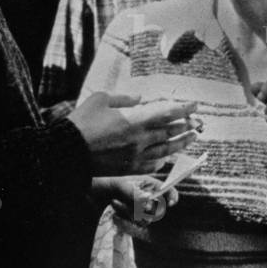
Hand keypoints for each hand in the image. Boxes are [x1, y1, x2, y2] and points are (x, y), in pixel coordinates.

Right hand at [67, 92, 197, 175]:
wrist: (68, 152)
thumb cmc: (82, 122)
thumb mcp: (101, 99)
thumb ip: (123, 98)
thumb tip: (140, 99)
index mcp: (135, 121)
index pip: (167, 114)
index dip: (184, 109)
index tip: (195, 105)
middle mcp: (140, 140)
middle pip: (171, 133)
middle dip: (186, 126)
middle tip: (198, 122)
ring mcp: (136, 156)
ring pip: (166, 150)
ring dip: (181, 144)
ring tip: (192, 138)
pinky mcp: (129, 168)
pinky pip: (152, 165)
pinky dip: (162, 160)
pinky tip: (167, 157)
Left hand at [92, 175, 178, 225]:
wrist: (94, 196)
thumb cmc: (109, 185)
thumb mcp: (121, 186)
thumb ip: (135, 194)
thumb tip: (148, 202)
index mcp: (149, 184)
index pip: (168, 190)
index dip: (172, 196)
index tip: (170, 203)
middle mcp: (148, 198)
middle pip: (157, 209)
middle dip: (141, 208)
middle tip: (128, 202)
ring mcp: (141, 210)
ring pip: (145, 220)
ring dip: (128, 213)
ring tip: (114, 203)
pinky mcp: (133, 220)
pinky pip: (135, 226)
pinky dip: (124, 220)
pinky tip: (114, 212)